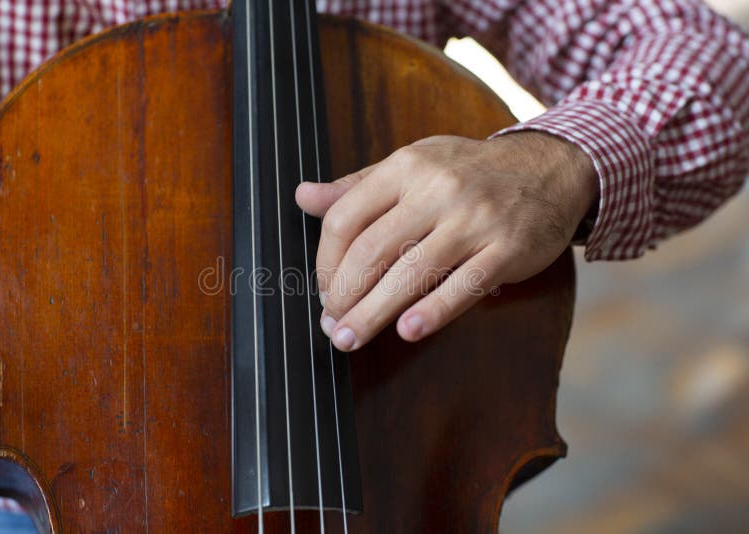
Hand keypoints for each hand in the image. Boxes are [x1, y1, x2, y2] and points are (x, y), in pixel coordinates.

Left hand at [295, 132, 597, 351]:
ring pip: (411, 273)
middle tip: (331, 326)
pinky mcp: (507, 250)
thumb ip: (357, 185)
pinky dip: (433, 312)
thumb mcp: (413, 164)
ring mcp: (474, 220)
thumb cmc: (469, 172)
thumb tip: (303, 196)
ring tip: (349, 339)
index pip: (346, 217)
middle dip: (342, 295)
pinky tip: (407, 331)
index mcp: (407, 166)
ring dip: (373, 313)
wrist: (548, 169)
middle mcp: (437, 189)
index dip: (325, 261)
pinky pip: (464, 286)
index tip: (323, 290)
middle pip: (372, 250)